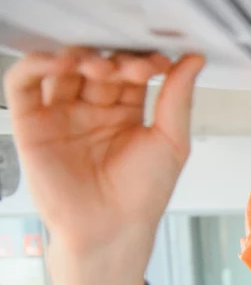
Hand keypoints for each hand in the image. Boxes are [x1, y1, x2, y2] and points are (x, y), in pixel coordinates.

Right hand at [2, 47, 204, 284]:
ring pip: (61, 68)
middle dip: (114, 60)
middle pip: (97, 65)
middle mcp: (91, 110)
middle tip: (131, 68)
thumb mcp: (171, 140)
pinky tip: (60, 63)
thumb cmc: (142, 194)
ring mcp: (60, 115)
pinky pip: (23, 84)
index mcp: (124, 112)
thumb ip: (177, 98)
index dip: (142, 61)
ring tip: (100, 68)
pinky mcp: (31, 124)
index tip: (159, 63)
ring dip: (80, 57)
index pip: (128, 70)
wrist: (111, 228)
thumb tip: (194, 60)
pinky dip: (37, 65)